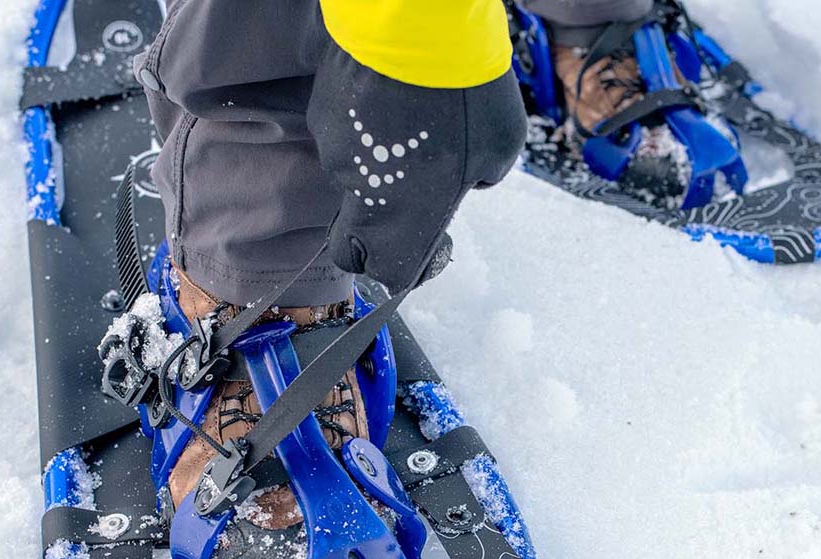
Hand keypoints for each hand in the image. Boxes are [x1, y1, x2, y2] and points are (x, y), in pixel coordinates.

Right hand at [307, 37, 525, 292]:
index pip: (385, 272)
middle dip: (379, 235)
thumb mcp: (499, 149)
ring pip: (353, 181)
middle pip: (353, 239)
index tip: (423, 252)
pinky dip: (365, 134)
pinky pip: (344, 139)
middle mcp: (359, 194)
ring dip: (379, 170)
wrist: (416, 20)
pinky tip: (392, 104)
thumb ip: (477, 180)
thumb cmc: (465, 88)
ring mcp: (334, 152)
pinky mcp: (321, 114)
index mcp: (403, 216)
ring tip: (413, 129)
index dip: (403, 269)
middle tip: (412, 202)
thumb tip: (467, 180)